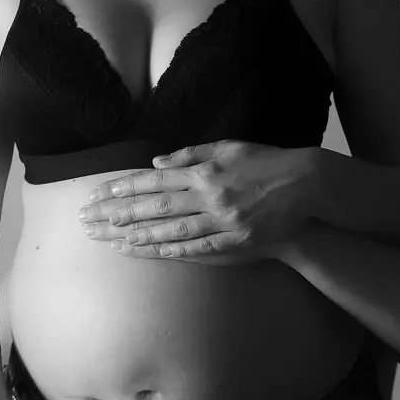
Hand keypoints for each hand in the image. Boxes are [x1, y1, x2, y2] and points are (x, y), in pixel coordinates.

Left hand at [77, 140, 319, 264]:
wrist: (308, 186)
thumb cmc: (268, 164)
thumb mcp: (231, 147)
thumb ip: (193, 154)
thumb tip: (158, 160)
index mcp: (206, 170)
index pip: (156, 178)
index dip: (125, 187)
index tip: (100, 193)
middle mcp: (211, 194)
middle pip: (157, 205)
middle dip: (121, 213)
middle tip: (92, 220)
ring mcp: (224, 220)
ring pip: (175, 230)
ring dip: (142, 236)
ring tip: (114, 240)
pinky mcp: (239, 240)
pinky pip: (202, 248)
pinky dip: (177, 251)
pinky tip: (154, 253)